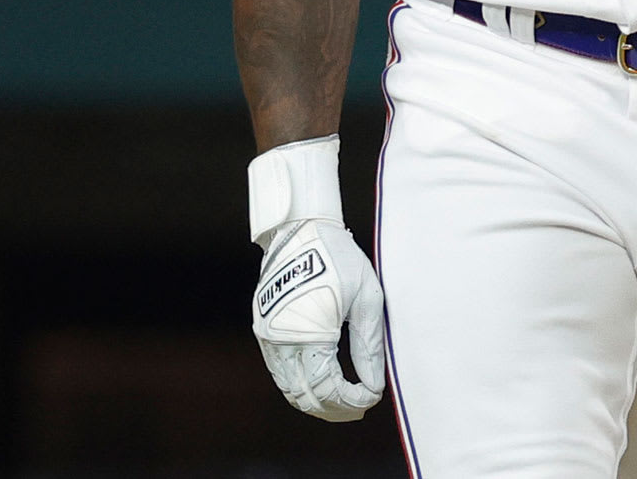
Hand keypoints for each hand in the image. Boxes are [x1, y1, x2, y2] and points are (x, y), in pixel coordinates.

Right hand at [252, 217, 387, 420]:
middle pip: (305, 396)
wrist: (301, 228)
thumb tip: (373, 385)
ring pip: (288, 388)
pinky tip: (321, 383)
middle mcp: (282, 338)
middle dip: (334, 408)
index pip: (328, 388)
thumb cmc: (340, 258)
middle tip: (358, 406)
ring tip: (343, 400)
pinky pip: (279, 370)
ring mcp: (268, 334)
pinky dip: (300, 383)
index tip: (371, 397)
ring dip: (315, 399)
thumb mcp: (366, 299)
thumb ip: (369, 346)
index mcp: (311, 332)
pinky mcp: (263, 328)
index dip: (351, 401)